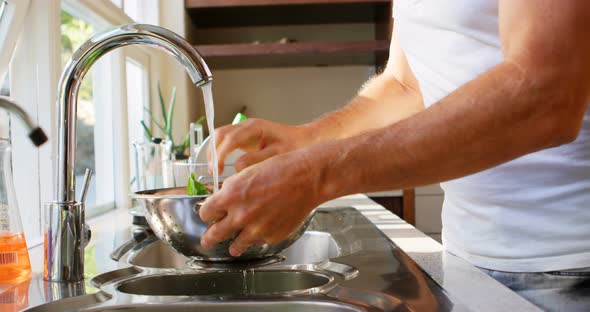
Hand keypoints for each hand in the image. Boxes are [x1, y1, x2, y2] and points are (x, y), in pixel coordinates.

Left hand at [199, 148, 326, 256]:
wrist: (307, 179)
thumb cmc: (281, 170)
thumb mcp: (248, 172)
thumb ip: (231, 189)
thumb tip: (222, 200)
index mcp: (230, 195)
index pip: (205, 212)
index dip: (207, 213)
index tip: (209, 215)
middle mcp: (240, 215)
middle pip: (214, 234)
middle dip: (209, 238)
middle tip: (207, 241)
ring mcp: (256, 229)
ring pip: (235, 246)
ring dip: (233, 246)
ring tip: (233, 248)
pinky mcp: (272, 237)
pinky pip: (258, 242)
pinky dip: (258, 239)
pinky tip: (262, 231)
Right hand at [207, 118, 314, 173]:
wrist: (306, 141)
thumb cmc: (295, 147)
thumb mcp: (277, 156)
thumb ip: (257, 160)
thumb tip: (237, 167)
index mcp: (255, 128)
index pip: (230, 138)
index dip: (220, 154)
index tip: (218, 170)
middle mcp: (248, 126)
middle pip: (220, 134)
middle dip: (213, 152)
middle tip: (213, 171)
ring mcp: (245, 130)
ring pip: (220, 135)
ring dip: (214, 151)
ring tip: (214, 169)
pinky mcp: (245, 137)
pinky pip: (226, 140)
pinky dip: (219, 151)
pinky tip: (220, 164)